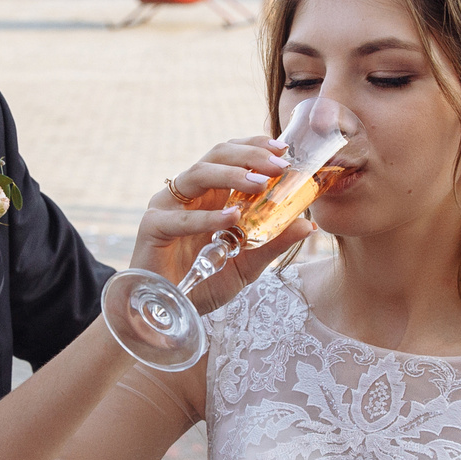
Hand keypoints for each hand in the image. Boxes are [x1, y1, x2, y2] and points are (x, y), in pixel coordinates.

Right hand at [133, 136, 312, 314]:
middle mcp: (188, 194)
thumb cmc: (205, 283)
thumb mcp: (248, 263)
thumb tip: (308, 225)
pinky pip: (179, 217)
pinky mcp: (152, 228)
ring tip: (261, 185)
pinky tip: (231, 218)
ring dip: (231, 175)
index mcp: (210, 193)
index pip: (231, 155)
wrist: (171, 313)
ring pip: (197, 174)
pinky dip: (207, 217)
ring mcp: (167, 207)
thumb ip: (273, 243)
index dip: (255, 147)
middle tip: (278, 166)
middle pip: (216, 156)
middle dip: (249, 156)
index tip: (284, 150)